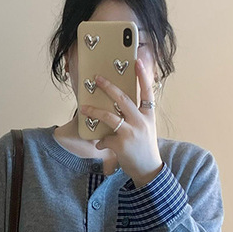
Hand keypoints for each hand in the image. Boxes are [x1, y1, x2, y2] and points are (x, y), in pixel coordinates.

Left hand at [79, 58, 163, 187]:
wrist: (148, 170)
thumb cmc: (145, 148)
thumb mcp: (146, 129)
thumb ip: (136, 117)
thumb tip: (118, 109)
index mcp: (148, 115)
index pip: (147, 91)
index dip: (142, 75)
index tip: (137, 61)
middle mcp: (141, 121)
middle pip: (123, 98)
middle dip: (108, 87)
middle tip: (97, 79)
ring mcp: (131, 132)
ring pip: (109, 116)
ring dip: (94, 111)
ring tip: (84, 108)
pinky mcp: (121, 144)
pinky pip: (105, 138)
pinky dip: (101, 141)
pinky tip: (102, 145)